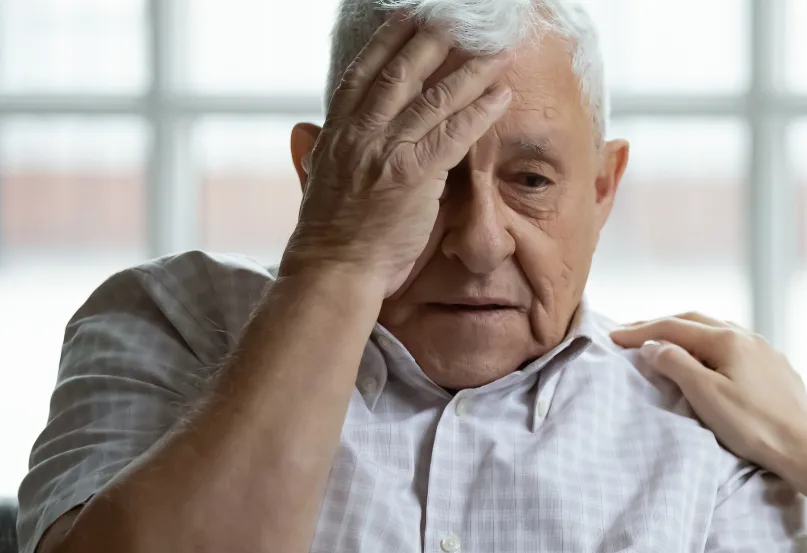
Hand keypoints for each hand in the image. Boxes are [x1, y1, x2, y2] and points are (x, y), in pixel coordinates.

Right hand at [280, 14, 513, 298]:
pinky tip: (500, 95)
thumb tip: (303, 128)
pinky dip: (479, 112)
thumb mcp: (313, 181)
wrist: (334, 270)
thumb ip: (313, 152)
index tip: (407, 18)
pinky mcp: (412, 175)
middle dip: (430, 42)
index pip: (362, 74)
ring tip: (494, 52)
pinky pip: (453, 135)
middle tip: (457, 20)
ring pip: (433, 99)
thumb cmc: (330, 234)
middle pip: (400, 74)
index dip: (386, 42)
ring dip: (468, 72)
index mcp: (336, 132)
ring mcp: (386, 152)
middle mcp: (359, 134)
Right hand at [610, 313, 806, 515]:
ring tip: (665, 342)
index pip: (674, 327)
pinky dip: (709, 346)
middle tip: (632, 333)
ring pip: (716, 331)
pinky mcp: (776, 368)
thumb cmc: (754, 426)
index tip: (613, 337)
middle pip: (695, 321)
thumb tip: (653, 345)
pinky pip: (734, 346)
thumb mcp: (707, 395)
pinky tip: (707, 358)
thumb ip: (677, 364)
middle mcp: (747, 336)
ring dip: (686, 333)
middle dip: (661, 325)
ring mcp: (764, 350)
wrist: (805, 449)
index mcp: (727, 340)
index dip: (641, 331)